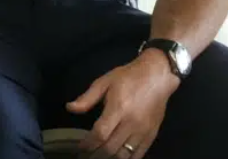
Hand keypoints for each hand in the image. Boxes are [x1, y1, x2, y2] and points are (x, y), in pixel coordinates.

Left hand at [65, 50, 180, 158]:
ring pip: (124, 154)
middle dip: (96, 154)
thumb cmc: (128, 77)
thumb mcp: (104, 82)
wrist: (157, 76)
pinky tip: (117, 158)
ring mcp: (143, 131)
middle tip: (86, 155)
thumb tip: (69, 108)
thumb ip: (87, 98)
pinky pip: (138, 154)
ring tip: (99, 157)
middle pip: (111, 147)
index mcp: (118, 108)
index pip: (100, 133)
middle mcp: (131, 123)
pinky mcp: (152, 135)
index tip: (80, 148)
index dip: (88, 144)